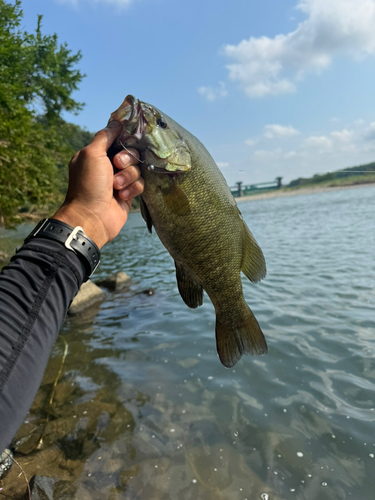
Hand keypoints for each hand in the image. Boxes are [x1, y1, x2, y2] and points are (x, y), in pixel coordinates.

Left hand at [53, 121, 143, 248]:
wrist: (93, 216)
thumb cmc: (88, 184)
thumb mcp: (91, 154)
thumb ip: (104, 136)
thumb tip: (117, 122)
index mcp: (96, 154)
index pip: (117, 140)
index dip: (124, 140)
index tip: (126, 142)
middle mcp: (108, 166)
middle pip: (131, 153)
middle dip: (127, 160)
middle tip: (117, 166)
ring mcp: (119, 181)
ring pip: (137, 169)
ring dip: (128, 177)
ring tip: (116, 187)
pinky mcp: (128, 194)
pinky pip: (140, 184)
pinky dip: (132, 189)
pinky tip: (122, 197)